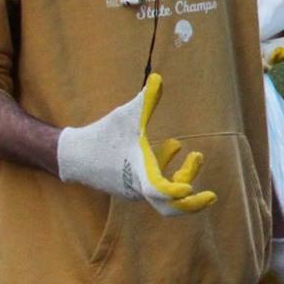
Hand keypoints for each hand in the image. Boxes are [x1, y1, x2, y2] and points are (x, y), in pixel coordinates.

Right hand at [56, 74, 216, 214]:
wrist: (72, 155)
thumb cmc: (101, 135)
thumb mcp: (125, 116)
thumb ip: (145, 101)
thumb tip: (158, 77)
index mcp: (137, 174)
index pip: (160, 192)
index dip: (176, 191)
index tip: (190, 189)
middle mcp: (137, 188)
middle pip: (168, 206)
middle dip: (191, 204)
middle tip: (212, 197)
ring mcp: (135, 190)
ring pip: (164, 194)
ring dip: (182, 176)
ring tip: (197, 156)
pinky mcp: (131, 187)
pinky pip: (156, 186)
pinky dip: (168, 172)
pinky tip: (175, 147)